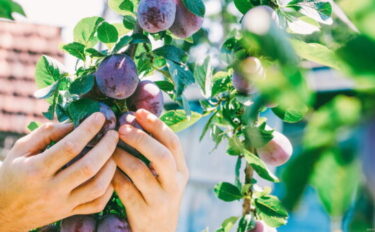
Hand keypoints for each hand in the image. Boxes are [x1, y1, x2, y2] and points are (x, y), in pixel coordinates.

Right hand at [0, 113, 117, 231]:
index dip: (88, 129)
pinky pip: (96, 204)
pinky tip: (110, 174)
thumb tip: (74, 123)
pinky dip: (108, 189)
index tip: (100, 117)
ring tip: (113, 152)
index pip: (69, 147)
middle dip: (106, 147)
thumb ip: (46, 133)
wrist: (2, 211)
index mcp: (36, 170)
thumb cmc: (12, 174)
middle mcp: (51, 189)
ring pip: (96, 187)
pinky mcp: (69, 213)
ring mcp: (62, 204)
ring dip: (110, 167)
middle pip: (88, 167)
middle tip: (114, 133)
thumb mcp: (21, 149)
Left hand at [113, 109, 188, 231]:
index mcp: (182, 171)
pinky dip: (113, 174)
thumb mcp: (166, 178)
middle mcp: (175, 184)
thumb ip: (158, 155)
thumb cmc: (157, 197)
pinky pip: (124, 188)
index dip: (156, 125)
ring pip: (139, 170)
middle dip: (140, 138)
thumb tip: (136, 121)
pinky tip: (106, 167)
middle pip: (160, 155)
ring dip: (121, 155)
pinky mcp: (143, 213)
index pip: (173, 142)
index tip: (139, 111)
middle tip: (122, 127)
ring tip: (109, 147)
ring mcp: (160, 200)